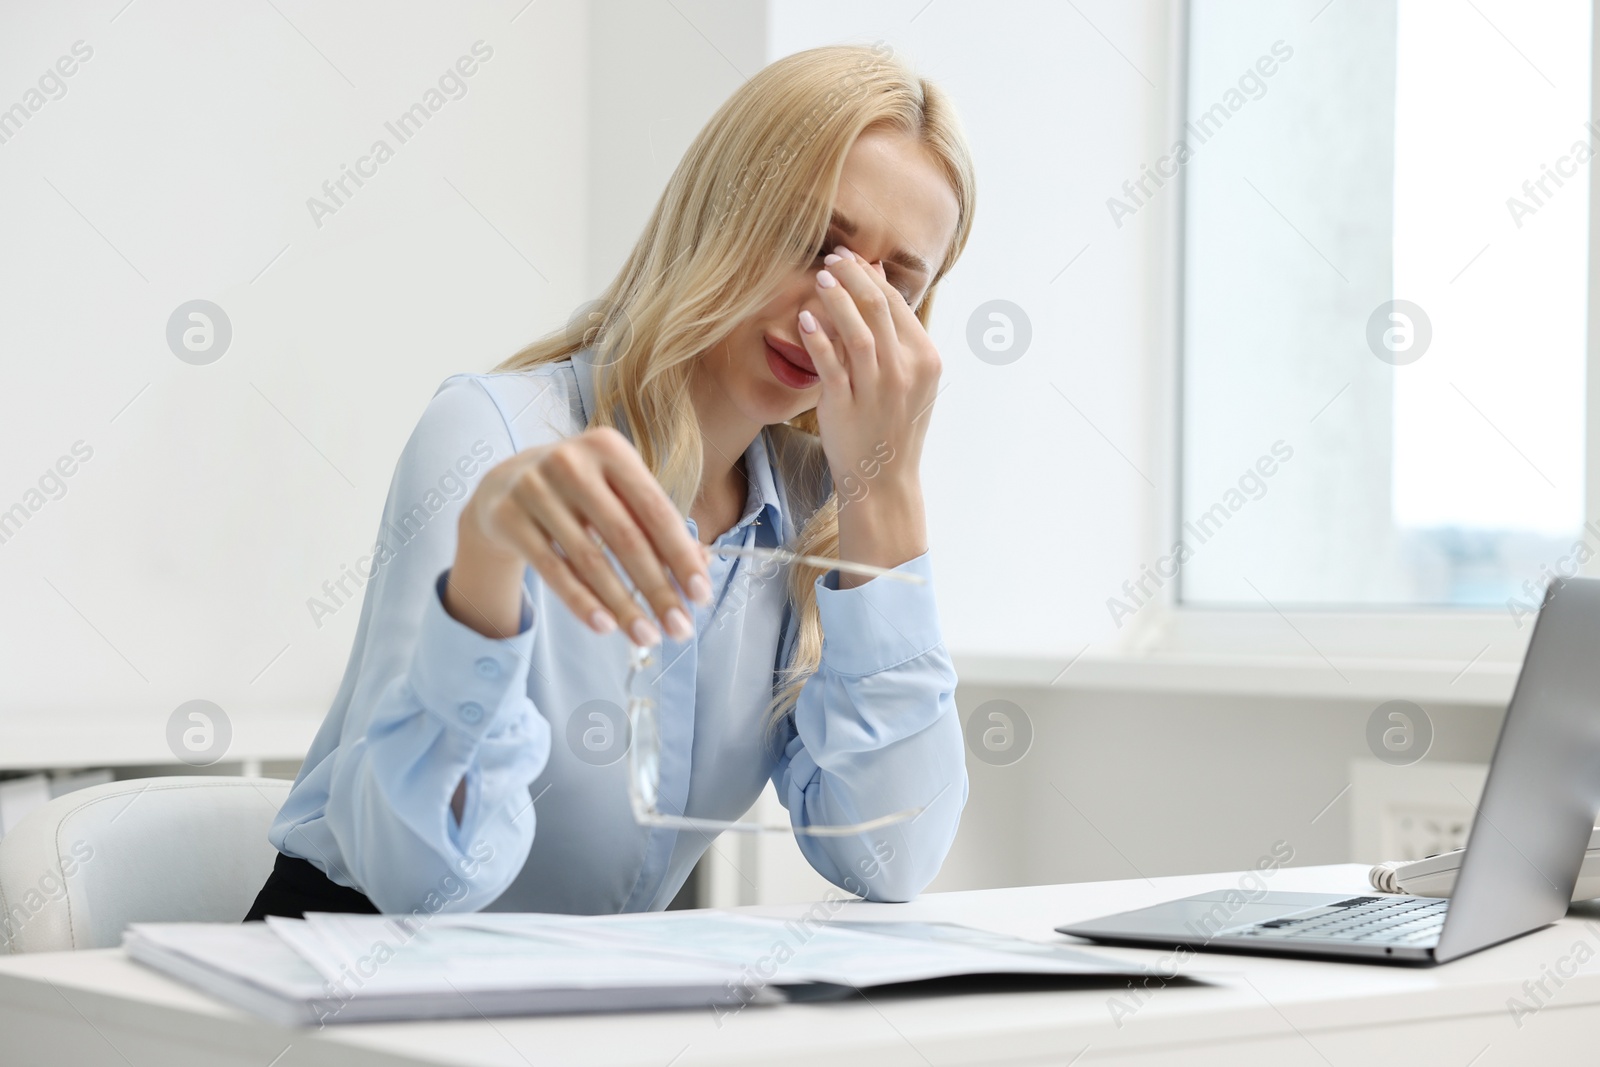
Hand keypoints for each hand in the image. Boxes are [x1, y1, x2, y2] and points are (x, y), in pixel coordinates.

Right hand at [448, 426, 710, 644]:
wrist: (503, 485)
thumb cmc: (578, 492)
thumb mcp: (617, 494)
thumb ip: (658, 525)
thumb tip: (702, 566)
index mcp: (610, 449)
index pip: (656, 511)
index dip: (681, 557)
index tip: (701, 597)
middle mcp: (571, 462)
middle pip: (626, 538)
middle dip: (657, 589)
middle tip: (679, 629)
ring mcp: (535, 488)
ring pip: (589, 560)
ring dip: (623, 605)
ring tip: (646, 636)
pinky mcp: (508, 516)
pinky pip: (552, 569)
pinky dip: (581, 602)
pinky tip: (605, 627)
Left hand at [798, 245, 940, 494]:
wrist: (885, 480)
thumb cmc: (892, 425)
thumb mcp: (908, 376)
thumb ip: (894, 329)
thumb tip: (877, 275)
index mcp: (926, 359)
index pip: (897, 304)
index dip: (870, 275)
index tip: (850, 258)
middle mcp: (906, 372)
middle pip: (879, 309)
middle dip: (853, 276)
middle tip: (832, 257)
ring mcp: (877, 390)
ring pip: (858, 332)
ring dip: (837, 299)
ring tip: (820, 277)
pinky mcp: (848, 406)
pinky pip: (831, 365)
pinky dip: (817, 338)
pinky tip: (805, 319)